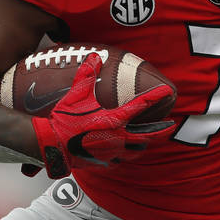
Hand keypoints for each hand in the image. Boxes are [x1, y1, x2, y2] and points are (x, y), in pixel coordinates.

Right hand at [29, 53, 174, 177]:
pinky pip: (120, 161)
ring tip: (147, 140)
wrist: (51, 145)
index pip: (141, 106)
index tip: (167, 92)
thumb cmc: (64, 120)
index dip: (156, 97)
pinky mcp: (104, 163)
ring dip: (142, 144)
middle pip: (147, 136)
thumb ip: (86, 75)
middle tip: (168, 126)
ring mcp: (112, 153)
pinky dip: (124, 156)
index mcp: (113, 120)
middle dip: (159, 130)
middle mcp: (117, 138)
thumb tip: (94, 56)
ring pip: (136, 151)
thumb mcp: (76, 95)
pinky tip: (123, 153)